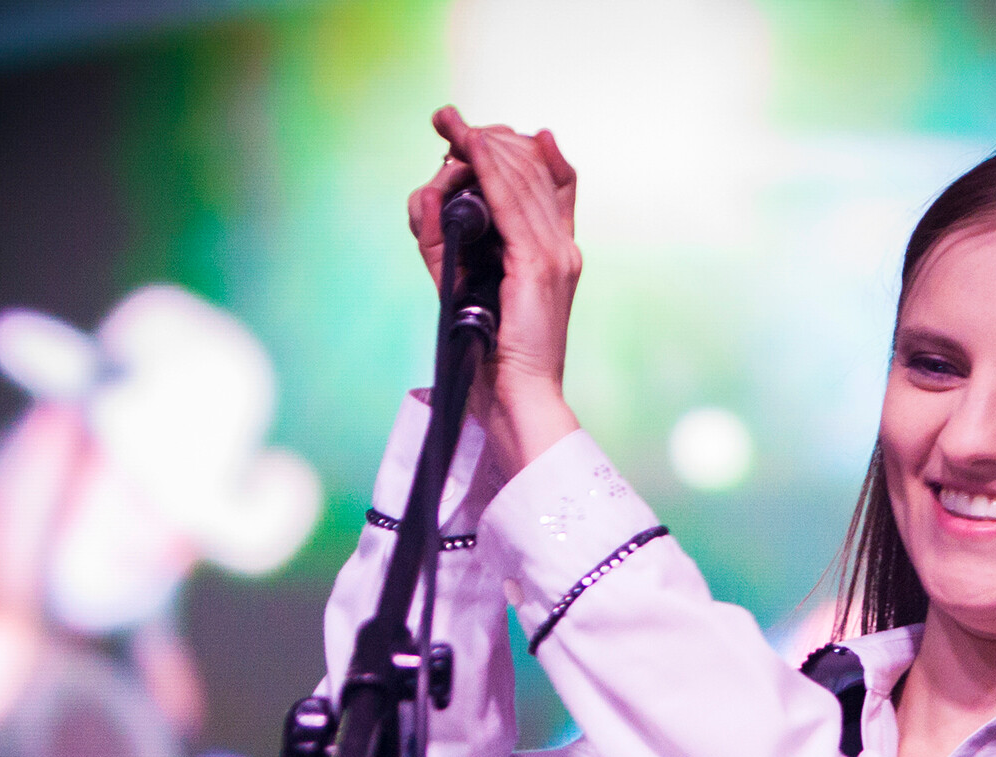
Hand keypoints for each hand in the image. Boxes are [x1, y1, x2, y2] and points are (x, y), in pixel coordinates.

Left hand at [407, 107, 581, 476]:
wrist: (518, 397)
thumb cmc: (492, 355)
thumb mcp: (467, 283)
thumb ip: (451, 238)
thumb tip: (433, 190)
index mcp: (556, 253)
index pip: (551, 180)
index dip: (518, 149)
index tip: (475, 132)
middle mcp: (563, 247)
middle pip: (532, 170)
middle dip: (488, 138)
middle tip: (448, 120)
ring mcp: (555, 254)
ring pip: (519, 178)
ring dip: (481, 142)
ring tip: (449, 121)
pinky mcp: (538, 265)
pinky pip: (511, 201)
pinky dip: (487, 168)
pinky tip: (467, 145)